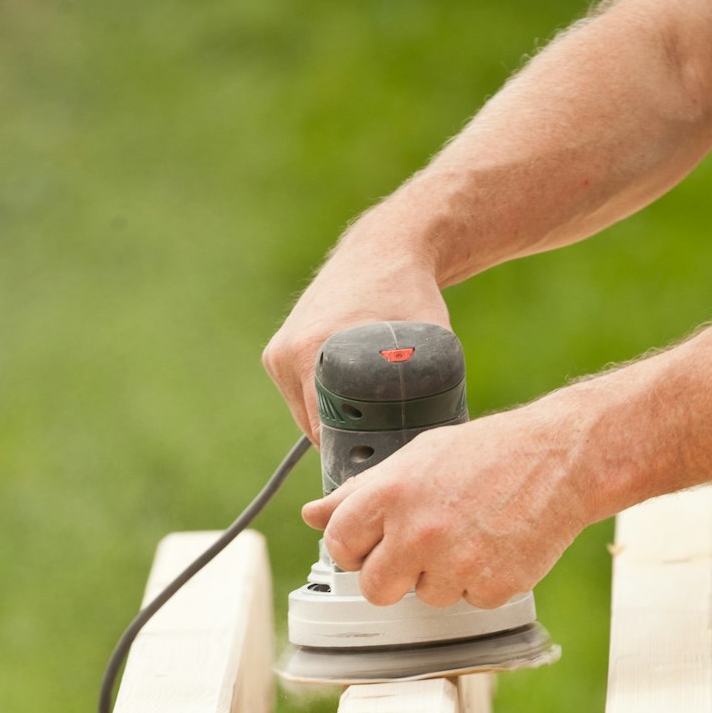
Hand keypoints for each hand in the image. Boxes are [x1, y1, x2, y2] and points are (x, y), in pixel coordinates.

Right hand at [263, 231, 448, 440]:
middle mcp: (285, 353)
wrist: (381, 250)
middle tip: (383, 451)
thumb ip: (432, 386)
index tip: (381, 462)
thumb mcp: (429, 341)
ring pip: (305, 415)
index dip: (354, 453)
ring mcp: (276, 353)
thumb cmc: (410, 294)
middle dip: (345, 443)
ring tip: (370, 428)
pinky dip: (322, 404)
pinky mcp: (275, 352)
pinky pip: (300, 396)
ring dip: (332, 425)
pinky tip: (351, 403)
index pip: (324, 431)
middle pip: (313, 427)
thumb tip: (436, 435)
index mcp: (311, 352)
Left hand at [301, 394, 597, 608]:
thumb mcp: (416, 458)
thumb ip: (361, 491)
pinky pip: (469, 601)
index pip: (339, 545)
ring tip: (469, 535)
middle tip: (421, 548)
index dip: (355, 547)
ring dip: (442, 577)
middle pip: (375, 589)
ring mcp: (456, 565)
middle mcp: (418, 533)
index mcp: (391, 495)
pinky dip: (480, 582)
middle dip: (393, 575)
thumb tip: (316, 513)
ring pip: (426, 598)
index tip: (372, 543)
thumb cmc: (488, 453)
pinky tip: (494, 546)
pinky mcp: (492, 587)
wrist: (561, 459)